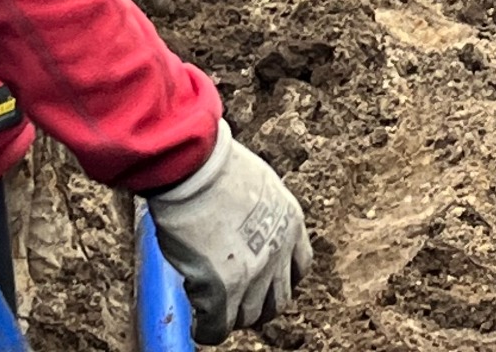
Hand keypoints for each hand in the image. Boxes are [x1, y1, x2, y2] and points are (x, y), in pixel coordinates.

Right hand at [147, 121, 311, 342]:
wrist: (196, 168)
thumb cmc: (215, 166)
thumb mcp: (258, 184)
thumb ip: (260, 213)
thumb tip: (244, 228)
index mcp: (291, 221)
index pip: (299, 267)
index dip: (278, 279)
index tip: (262, 281)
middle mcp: (279, 251)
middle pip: (277, 300)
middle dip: (257, 304)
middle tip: (235, 302)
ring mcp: (254, 273)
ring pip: (249, 316)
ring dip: (230, 315)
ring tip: (211, 306)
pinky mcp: (224, 290)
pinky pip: (217, 328)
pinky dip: (206, 329)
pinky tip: (197, 322)